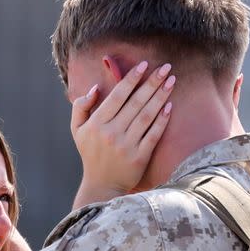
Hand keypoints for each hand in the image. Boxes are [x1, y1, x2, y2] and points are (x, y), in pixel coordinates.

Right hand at [71, 61, 173, 208]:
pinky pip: (153, 135)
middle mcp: (111, 133)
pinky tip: (170, 106)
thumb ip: (81, 106)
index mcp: (97, 124)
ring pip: (146, 116)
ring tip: (171, 81)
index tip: (144, 64)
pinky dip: (162, 120)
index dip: (132, 79)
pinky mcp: (140, 158)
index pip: (117, 96)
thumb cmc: (90, 154)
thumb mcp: (77, 130)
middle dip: (152, 83)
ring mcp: (127, 146)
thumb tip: (96, 87)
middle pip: (135, 103)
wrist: (101, 186)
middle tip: (166, 67)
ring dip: (160, 97)